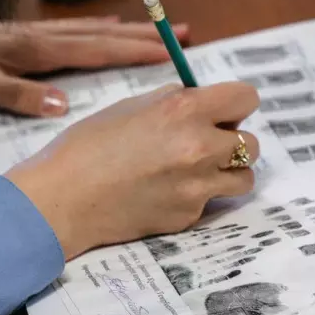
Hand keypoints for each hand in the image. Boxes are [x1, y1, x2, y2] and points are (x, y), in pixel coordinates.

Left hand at [0, 16, 188, 116]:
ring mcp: (34, 33)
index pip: (98, 50)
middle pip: (104, 33)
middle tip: (184, 32)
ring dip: (128, 30)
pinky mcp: (22, 36)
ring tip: (158, 30)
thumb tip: (66, 105)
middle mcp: (42, 36)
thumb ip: (21, 96)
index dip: (137, 50)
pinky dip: (99, 29)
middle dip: (146, 34)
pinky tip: (106, 27)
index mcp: (37, 50)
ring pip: (92, 29)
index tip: (173, 51)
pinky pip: (74, 30)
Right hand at [5, 81, 261, 260]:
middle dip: (232, 140)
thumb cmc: (88, 145)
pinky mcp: (188, 216)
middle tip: (206, 141)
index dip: (235, 103)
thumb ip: (174, 101)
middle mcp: (199, 147)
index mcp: (185, 110)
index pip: (246, 98)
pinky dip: (196, 195)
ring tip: (193, 169)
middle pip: (251, 142)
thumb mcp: (133, 106)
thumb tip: (201, 99)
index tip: (224, 110)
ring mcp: (197, 187)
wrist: (62, 198)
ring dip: (225, 172)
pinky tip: (164, 190)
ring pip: (243, 178)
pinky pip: (210, 201)